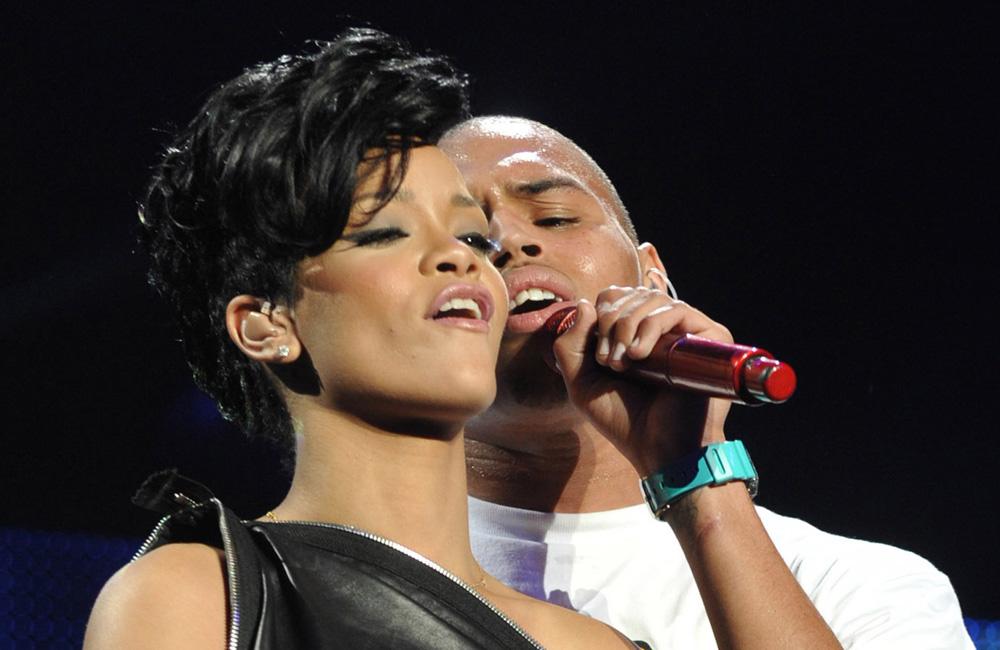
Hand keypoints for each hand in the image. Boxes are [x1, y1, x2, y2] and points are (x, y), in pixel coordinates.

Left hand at [552, 286, 732, 474]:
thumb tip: (587, 303)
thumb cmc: (624, 420)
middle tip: (607, 361)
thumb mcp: (581, 383)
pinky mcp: (709, 336)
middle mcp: (663, 328)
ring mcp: (686, 331)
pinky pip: (675, 310)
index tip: (596, 354)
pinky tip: (639, 354)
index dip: (600, 314)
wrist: (659, 449)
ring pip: (651, 299)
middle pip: (631, 294)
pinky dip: (650, 327)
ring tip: (622, 363)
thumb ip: (570, 345)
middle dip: (609, 321)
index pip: (616, 297)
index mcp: (635, 334)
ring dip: (626, 326)